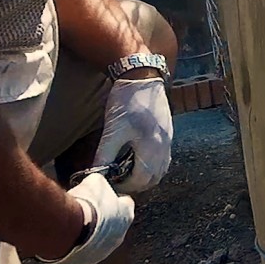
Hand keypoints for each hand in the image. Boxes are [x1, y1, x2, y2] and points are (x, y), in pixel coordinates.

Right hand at [38, 173, 133, 263]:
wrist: (68, 229)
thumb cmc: (85, 204)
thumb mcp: (95, 182)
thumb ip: (100, 183)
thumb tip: (95, 183)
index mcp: (126, 215)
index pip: (125, 204)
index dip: (113, 199)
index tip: (102, 197)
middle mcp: (120, 236)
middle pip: (113, 225)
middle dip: (101, 219)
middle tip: (84, 212)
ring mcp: (103, 252)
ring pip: (97, 242)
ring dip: (87, 235)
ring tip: (72, 225)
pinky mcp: (85, 263)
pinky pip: (81, 253)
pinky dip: (75, 246)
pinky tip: (64, 237)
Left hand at [95, 77, 172, 192]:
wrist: (142, 77)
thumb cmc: (126, 102)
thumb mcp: (113, 130)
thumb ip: (105, 154)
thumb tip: (96, 174)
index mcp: (151, 147)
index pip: (141, 179)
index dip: (124, 185)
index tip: (109, 182)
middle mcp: (164, 147)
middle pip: (153, 178)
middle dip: (135, 183)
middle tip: (116, 179)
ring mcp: (168, 140)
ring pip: (160, 169)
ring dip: (144, 175)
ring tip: (125, 170)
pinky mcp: (167, 133)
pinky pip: (162, 158)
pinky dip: (151, 165)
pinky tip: (137, 157)